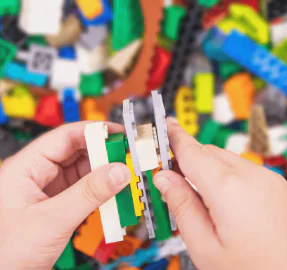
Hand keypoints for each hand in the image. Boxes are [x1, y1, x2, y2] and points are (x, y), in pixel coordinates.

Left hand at [0, 122, 130, 269]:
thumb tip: (119, 172)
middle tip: (128, 158)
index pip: (65, 137)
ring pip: (83, 173)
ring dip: (104, 176)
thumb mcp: (51, 220)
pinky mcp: (57, 206)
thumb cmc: (5, 253)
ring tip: (125, 179)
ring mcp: (48, 190)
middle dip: (104, 155)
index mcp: (26, 167)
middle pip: (76, 153)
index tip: (119, 135)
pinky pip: (83, 192)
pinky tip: (114, 197)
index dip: (94, 132)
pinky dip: (100, 193)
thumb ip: (88, 194)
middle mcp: (38, 175)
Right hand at [154, 118, 286, 269]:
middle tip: (175, 175)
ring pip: (231, 162)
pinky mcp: (284, 189)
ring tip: (204, 199)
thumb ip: (183, 207)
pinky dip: (233, 178)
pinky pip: (250, 172)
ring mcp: (273, 180)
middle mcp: (253, 176)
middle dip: (190, 159)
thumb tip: (164, 179)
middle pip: (210, 153)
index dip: (175, 138)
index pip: (192, 152)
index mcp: (228, 188)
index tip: (166, 126)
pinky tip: (231, 204)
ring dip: (212, 170)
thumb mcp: (206, 248)